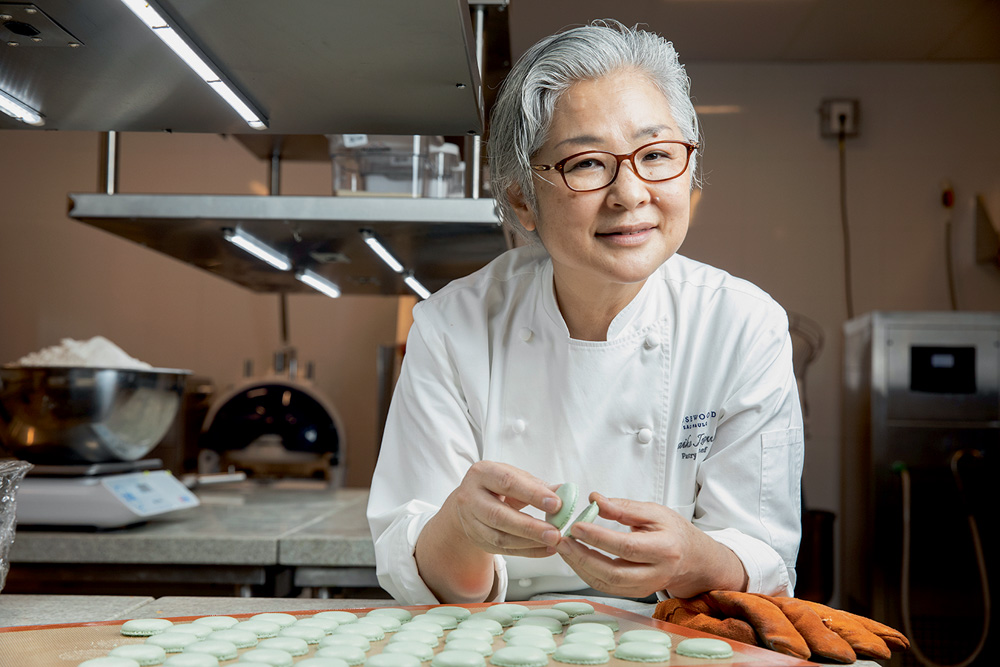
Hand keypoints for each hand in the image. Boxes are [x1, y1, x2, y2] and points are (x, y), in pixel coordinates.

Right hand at [441, 460, 562, 557]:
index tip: (556, 504)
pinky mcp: (478, 540)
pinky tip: (546, 549)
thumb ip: (538, 485)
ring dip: (529, 542)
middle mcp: (470, 498)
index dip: (532, 494)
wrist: (470, 501)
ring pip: (499, 537)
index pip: (507, 483)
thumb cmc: (496, 486)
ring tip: (553, 541)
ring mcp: (471, 521)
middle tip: (555, 532)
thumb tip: (565, 493)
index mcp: (482, 473)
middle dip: (530, 527)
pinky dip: (528, 552)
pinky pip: (504, 550)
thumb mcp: (515, 477)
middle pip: (499, 516)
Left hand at [554, 493, 746, 598]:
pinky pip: (606, 587)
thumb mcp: (654, 512)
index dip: (599, 538)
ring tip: (562, 547)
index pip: (626, 547)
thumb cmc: (673, 532)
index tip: (576, 526)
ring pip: (606, 584)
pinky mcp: (635, 594)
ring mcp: (645, 588)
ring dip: (579, 566)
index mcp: (664, 549)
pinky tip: (575, 557)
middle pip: (613, 572)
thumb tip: (595, 500)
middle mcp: (656, 573)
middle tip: (561, 540)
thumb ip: (623, 507)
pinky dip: (586, 573)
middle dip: (582, 557)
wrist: (692, 559)